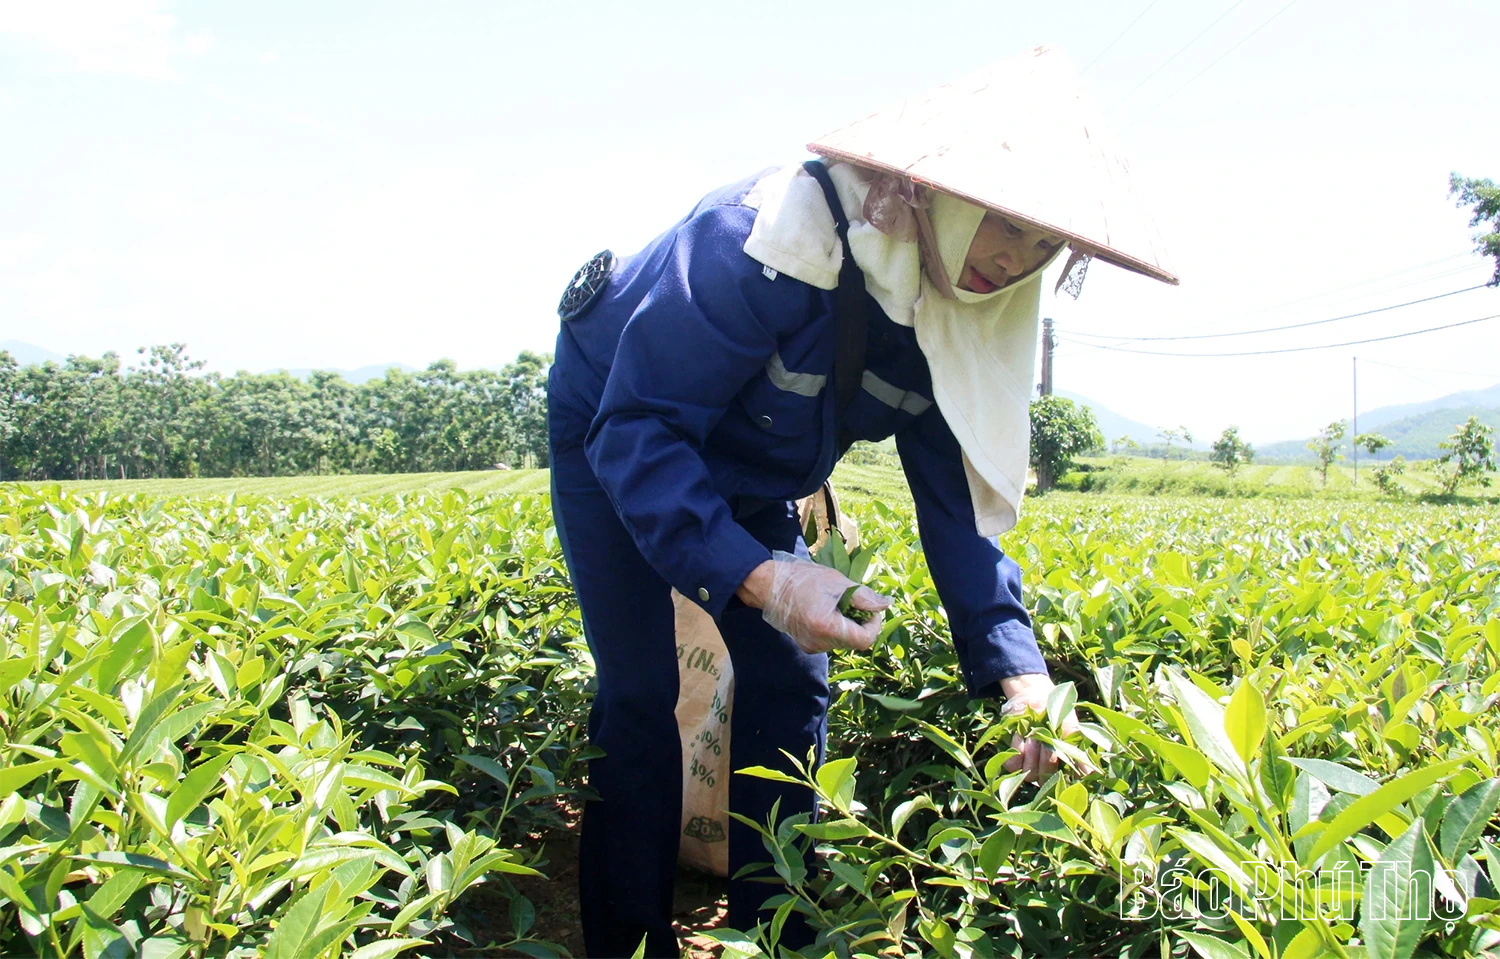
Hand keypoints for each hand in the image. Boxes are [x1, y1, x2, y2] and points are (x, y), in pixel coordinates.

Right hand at [745, 551, 890, 653]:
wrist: (769, 585)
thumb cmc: (803, 579)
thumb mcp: (838, 582)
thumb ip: (864, 598)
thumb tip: (886, 605)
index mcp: (827, 627)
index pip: (865, 639)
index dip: (874, 625)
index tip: (871, 609)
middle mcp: (819, 643)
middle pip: (854, 642)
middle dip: (861, 623)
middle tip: (855, 602)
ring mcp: (811, 646)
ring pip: (843, 641)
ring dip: (848, 625)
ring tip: (838, 604)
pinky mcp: (806, 645)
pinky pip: (830, 641)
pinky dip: (835, 628)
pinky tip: (826, 611)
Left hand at [1000, 673, 1080, 781]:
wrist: (1035, 697)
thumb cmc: (1058, 712)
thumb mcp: (1071, 727)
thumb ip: (1077, 749)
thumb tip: (1090, 773)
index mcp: (1062, 763)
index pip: (1061, 778)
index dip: (1059, 768)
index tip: (1057, 751)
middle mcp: (1045, 767)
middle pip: (1044, 777)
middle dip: (1045, 758)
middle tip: (1044, 740)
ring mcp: (1029, 763)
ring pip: (1029, 772)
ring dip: (1031, 752)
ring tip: (1033, 735)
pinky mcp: (1014, 757)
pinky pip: (1013, 765)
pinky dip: (1017, 750)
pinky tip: (1021, 737)